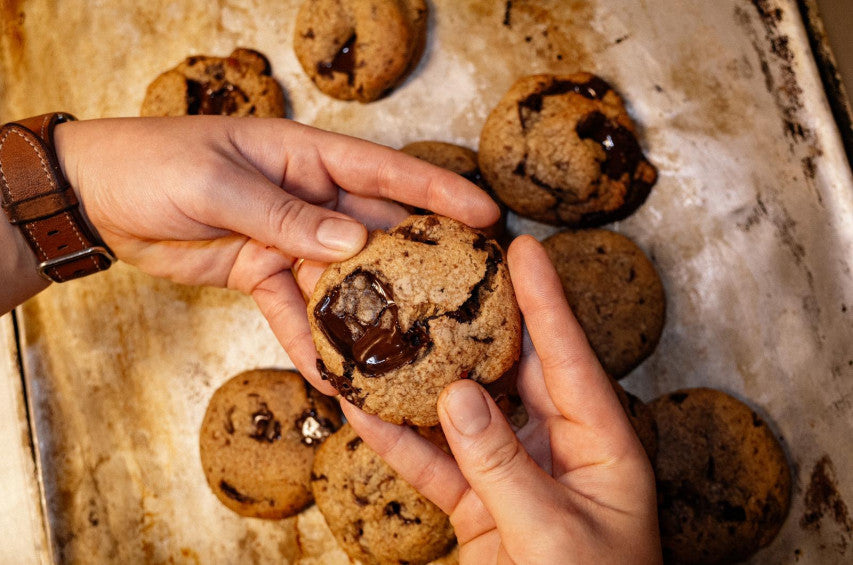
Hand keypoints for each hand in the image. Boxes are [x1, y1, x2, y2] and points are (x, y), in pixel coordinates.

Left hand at [51, 116, 498, 392]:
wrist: (98, 198)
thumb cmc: (154, 164)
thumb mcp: (216, 182)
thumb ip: (283, 214)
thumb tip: (352, 242)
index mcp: (305, 158)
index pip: (384, 171)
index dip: (437, 192)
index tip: (484, 215)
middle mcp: (309, 198)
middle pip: (377, 232)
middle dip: (419, 263)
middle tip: (465, 297)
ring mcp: (288, 240)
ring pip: (343, 282)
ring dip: (370, 316)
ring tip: (407, 352)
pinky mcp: (264, 275)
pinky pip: (297, 312)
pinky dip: (313, 342)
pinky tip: (336, 374)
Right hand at [342, 235, 661, 563]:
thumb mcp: (553, 534)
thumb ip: (501, 464)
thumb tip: (456, 395)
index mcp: (599, 443)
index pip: (568, 355)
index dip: (543, 299)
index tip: (518, 247)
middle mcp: (554, 444)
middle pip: (506, 370)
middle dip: (471, 322)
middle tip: (441, 272)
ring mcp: (509, 471)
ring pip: (456, 412)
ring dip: (418, 378)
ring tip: (384, 329)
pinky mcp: (474, 503)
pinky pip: (429, 462)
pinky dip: (395, 439)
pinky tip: (361, 407)